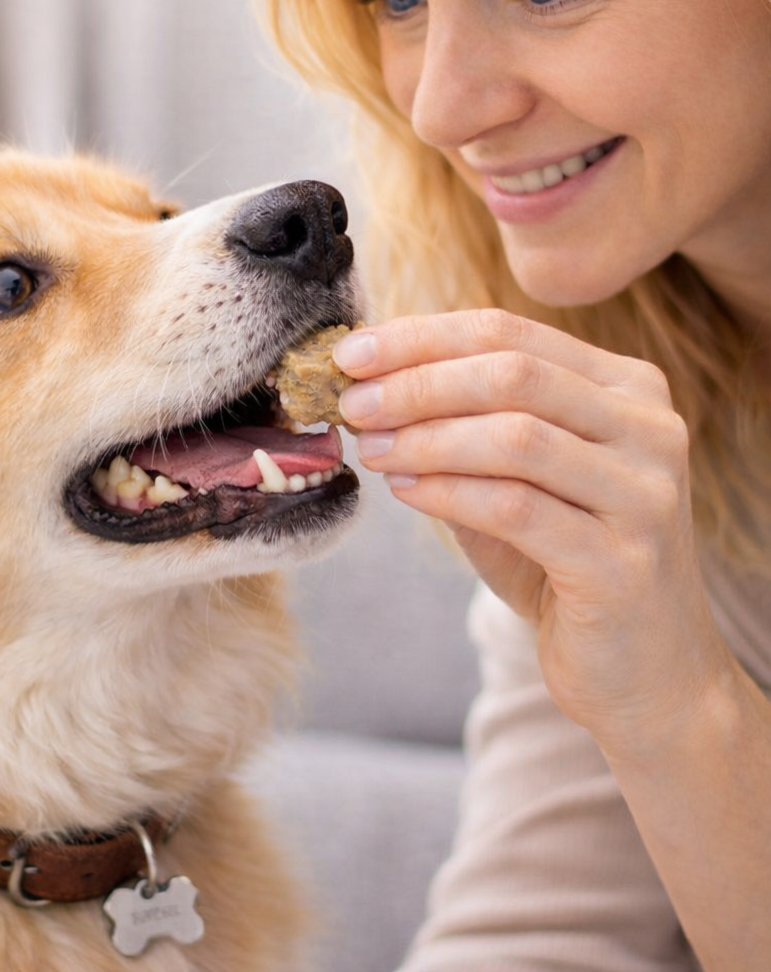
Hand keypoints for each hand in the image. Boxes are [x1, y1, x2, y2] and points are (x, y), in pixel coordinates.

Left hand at [335, 308, 733, 752]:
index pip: (511, 333)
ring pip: (516, 437)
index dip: (421, 338)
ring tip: (370, 447)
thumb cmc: (563, 563)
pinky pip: (515, 508)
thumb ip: (463, 432)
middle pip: (513, 374)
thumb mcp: (515, 481)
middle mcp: (649, 429)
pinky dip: (447, 492)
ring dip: (424, 438)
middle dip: (417, 383)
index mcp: (626, 389)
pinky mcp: (622, 564)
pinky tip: (403, 490)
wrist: (642, 668)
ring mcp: (645, 494)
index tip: (351, 353)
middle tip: (351, 402)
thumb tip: (369, 390)